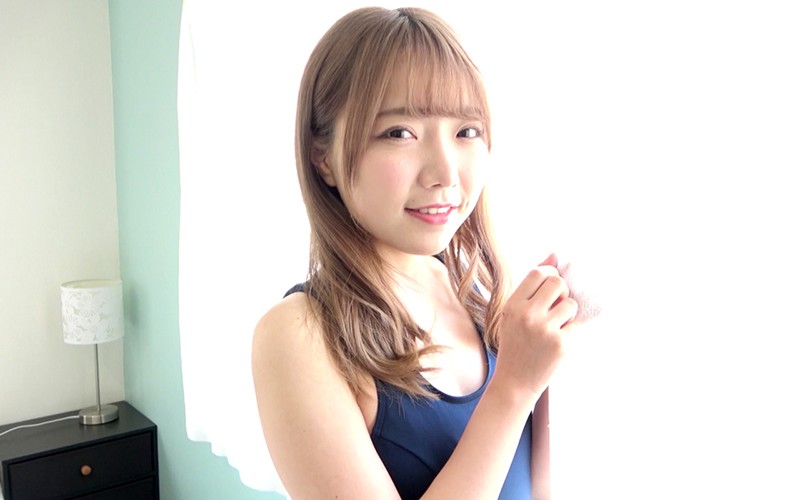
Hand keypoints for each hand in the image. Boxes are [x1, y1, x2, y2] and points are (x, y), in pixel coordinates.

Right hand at [493, 253, 576, 404]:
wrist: (515, 382)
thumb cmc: (516, 344)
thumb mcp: (514, 313)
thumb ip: (532, 285)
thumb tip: (555, 254)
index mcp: (513, 305)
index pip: (538, 273)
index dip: (549, 277)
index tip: (550, 289)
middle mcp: (527, 315)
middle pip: (558, 283)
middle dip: (562, 292)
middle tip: (556, 307)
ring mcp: (545, 330)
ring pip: (571, 304)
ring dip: (568, 313)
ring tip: (556, 327)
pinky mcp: (562, 344)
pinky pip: (577, 324)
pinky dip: (572, 331)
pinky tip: (559, 342)